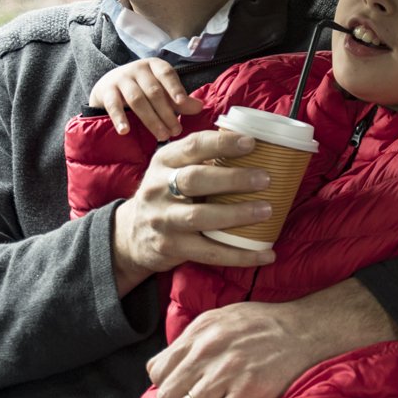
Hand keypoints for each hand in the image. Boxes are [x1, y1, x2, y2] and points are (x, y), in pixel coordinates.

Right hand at [89, 57, 203, 139]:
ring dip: (150, 119)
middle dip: (166, 113)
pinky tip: (125, 131)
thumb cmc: (142, 89)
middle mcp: (137, 69)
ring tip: (161, 136)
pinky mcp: (105, 91)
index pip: (167, 74)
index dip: (175, 87)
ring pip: (137, 99)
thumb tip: (200, 107)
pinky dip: (119, 118)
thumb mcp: (161, 91)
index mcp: (155, 66)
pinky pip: (113, 105)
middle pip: (154, 91)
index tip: (182, 103)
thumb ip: (179, 100)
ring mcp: (120, 79)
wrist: (108, 86)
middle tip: (176, 130)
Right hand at [111, 130, 278, 295]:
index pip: (192, 146)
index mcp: (164, 162)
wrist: (130, 235)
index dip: (222, 143)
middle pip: (195, 180)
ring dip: (236, 214)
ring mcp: (163, 219)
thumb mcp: (173, 170)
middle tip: (265, 178)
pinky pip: (209, 252)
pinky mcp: (170, 247)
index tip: (251, 143)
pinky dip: (239, 255)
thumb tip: (258, 150)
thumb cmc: (167, 195)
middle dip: (232, 178)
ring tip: (267, 210)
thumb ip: (203, 159)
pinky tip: (266, 253)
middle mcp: (158, 188)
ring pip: (199, 217)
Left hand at [149, 278, 397, 397]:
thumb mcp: (220, 317)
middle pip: (166, 396)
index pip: (156, 370)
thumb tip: (159, 368)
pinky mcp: (249, 394)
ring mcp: (228, 374)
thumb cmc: (263, 324)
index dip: (166, 382)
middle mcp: (209, 352)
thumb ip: (189, 339)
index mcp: (200, 333)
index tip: (181, 386)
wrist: (307, 329)